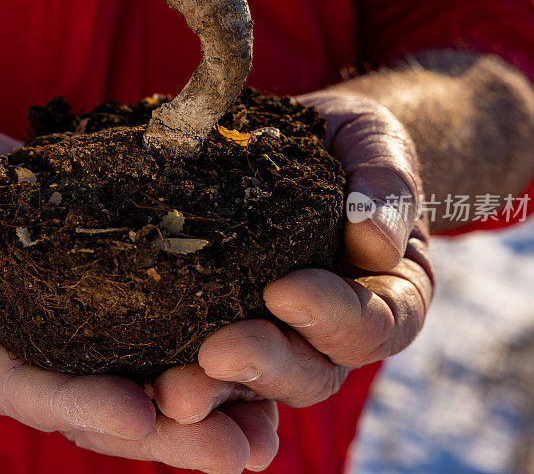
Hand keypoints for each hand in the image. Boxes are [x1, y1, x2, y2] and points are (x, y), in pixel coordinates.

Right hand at [0, 127, 275, 472]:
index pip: (29, 391)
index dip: (80, 406)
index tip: (136, 414)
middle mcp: (34, 364)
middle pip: (98, 415)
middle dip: (166, 438)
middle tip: (232, 452)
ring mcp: (77, 351)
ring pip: (140, 400)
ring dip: (202, 424)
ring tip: (263, 439)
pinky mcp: (111, 327)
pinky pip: (158, 361)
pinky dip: (209, 383)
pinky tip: (263, 396)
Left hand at [153, 91, 434, 461]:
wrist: (310, 144)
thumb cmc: (351, 147)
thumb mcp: (379, 148)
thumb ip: (386, 188)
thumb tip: (373, 242)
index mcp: (387, 297)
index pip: (372, 325)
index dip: (331, 317)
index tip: (283, 291)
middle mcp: (335, 332)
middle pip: (311, 372)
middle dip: (262, 365)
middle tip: (214, 354)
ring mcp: (281, 337)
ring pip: (256, 384)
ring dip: (214, 389)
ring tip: (171, 387)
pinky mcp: (230, 327)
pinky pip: (209, 364)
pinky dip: (180, 375)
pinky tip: (145, 378)